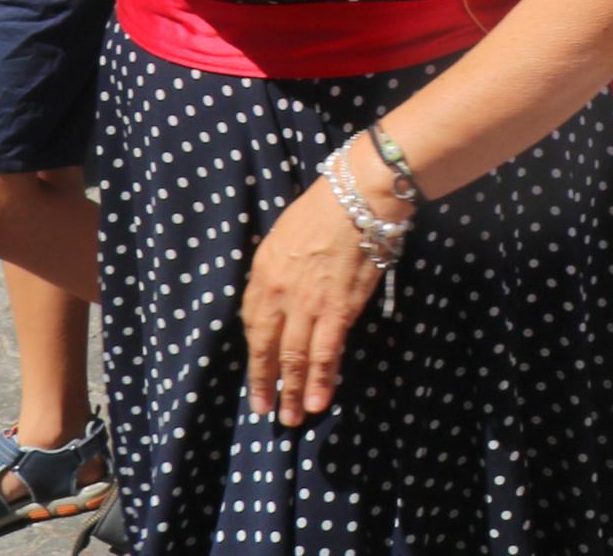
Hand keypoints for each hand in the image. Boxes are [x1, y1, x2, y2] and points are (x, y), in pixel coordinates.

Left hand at [241, 180, 387, 428]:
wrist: (359, 196)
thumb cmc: (325, 207)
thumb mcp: (285, 235)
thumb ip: (278, 267)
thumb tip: (281, 293)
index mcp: (262, 273)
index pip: (253, 322)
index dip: (256, 352)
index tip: (260, 370)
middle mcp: (278, 295)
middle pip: (266, 348)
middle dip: (265, 382)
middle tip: (265, 410)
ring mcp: (308, 305)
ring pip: (294, 358)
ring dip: (292, 391)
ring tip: (292, 417)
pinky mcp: (339, 311)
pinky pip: (326, 353)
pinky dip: (321, 379)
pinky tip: (318, 400)